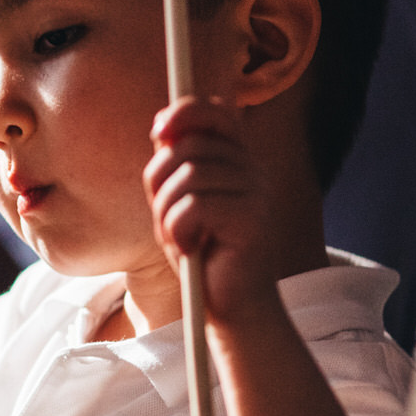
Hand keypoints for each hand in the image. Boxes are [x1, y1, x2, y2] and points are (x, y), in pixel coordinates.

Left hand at [144, 97, 284, 325]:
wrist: (228, 304)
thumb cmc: (198, 250)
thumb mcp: (177, 201)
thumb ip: (173, 165)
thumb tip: (163, 129)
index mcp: (237, 160)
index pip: (218, 112)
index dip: (186, 111)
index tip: (158, 130)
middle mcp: (253, 170)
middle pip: (189, 147)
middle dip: (160, 183)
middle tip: (167, 219)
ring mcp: (257, 192)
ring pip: (188, 176)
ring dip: (167, 212)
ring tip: (179, 237)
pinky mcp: (253, 219)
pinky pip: (194, 205)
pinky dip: (177, 230)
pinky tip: (188, 249)